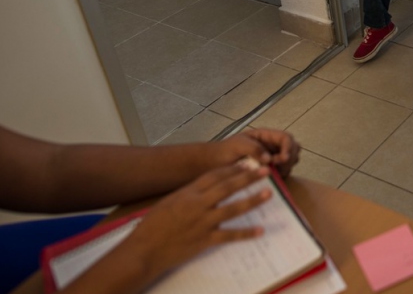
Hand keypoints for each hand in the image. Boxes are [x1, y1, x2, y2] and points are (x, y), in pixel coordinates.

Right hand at [123, 164, 271, 283]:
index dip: (232, 169)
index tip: (247, 163)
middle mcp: (198, 204)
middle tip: (265, 171)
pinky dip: (246, 233)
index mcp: (188, 193)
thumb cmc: (152, 226)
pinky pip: (230, 235)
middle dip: (248, 178)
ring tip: (268, 193)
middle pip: (227, 187)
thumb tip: (204, 189)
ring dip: (252, 200)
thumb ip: (188, 195)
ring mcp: (203, 222)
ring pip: (232, 208)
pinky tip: (260, 230)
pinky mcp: (205, 240)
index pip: (214, 176)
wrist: (143, 250)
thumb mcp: (169, 202)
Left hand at [215, 129, 299, 176]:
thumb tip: (269, 158)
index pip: (286, 138)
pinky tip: (271, 179)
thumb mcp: (238, 144)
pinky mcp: (270, 171)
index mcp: (267, 136)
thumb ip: (254, 148)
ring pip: (291, 161)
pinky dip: (281, 176)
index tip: (283, 158)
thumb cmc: (225, 150)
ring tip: (273, 173)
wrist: (214, 164)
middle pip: (293, 149)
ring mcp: (272, 159)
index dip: (288, 147)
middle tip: (277, 167)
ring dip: (286, 167)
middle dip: (289, 158)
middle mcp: (272, 146)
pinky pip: (283, 173)